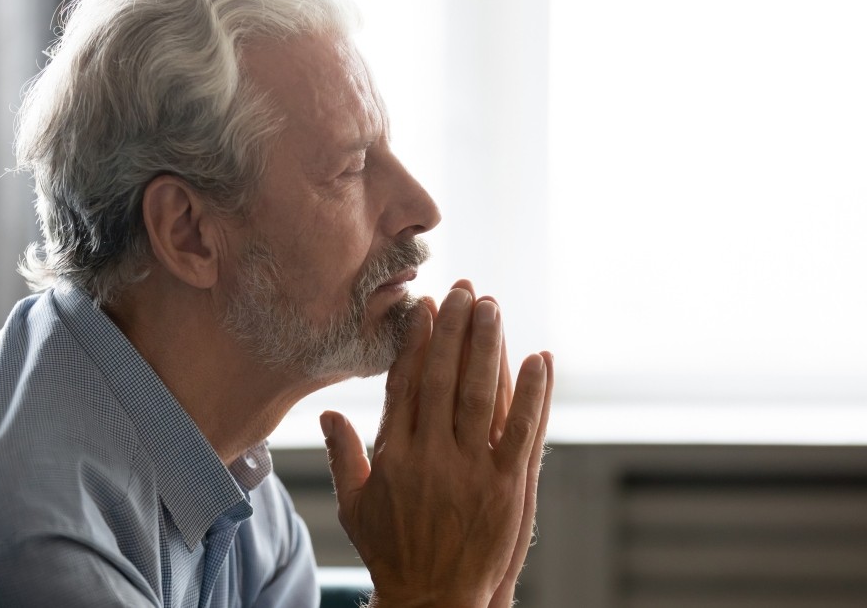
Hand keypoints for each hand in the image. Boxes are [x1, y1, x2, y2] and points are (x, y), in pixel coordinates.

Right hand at [320, 282, 553, 607]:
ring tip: (493, 307)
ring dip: (488, 347)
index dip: (416, 341)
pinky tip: (538, 359)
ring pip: (482, 395)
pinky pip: (522, 432)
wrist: (432, 601)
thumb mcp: (355, 507)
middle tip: (464, 290)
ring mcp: (471, 470)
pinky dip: (533, 394)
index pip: (405, 383)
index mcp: (395, 454)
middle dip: (454, 329)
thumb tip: (328, 414)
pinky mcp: (507, 487)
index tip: (424, 307)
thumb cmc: (392, 554)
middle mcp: (431, 455)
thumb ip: (344, 456)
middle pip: (444, 378)